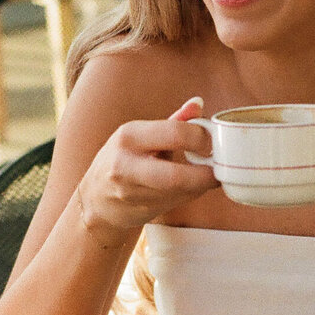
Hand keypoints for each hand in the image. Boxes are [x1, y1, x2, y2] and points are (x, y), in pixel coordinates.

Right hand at [75, 97, 217, 244]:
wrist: (95, 199)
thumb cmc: (124, 160)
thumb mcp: (141, 135)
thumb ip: (173, 122)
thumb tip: (198, 103)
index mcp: (129, 136)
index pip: (174, 133)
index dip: (201, 138)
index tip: (213, 141)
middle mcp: (125, 164)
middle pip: (175, 175)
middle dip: (204, 174)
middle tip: (219, 167)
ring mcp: (130, 192)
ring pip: (179, 192)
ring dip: (201, 185)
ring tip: (210, 174)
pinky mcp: (140, 211)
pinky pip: (176, 202)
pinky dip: (191, 194)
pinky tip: (194, 186)